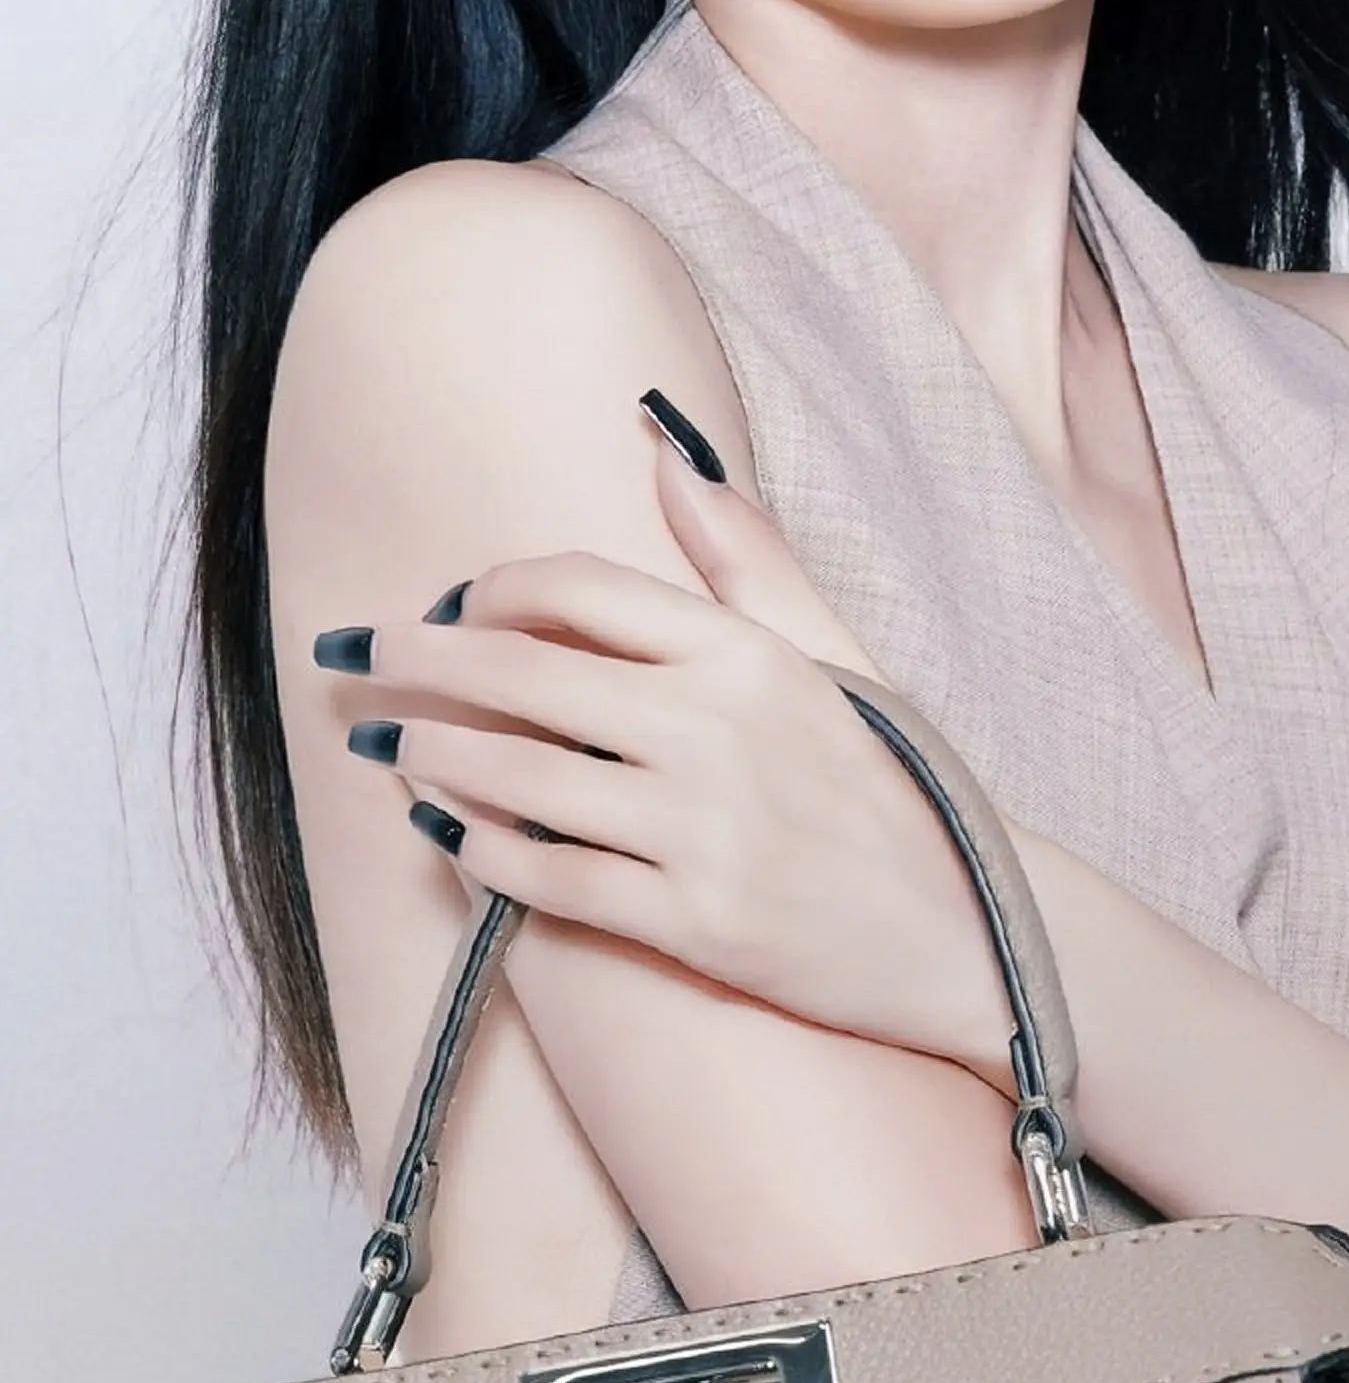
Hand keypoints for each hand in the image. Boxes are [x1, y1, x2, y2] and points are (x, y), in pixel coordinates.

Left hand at [317, 416, 1006, 1079]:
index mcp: (748, 651)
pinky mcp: (692, 922)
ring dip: (430, 753)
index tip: (450, 604)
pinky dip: (481, 851)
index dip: (494, 588)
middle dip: (418, 659)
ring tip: (385, 744)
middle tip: (351, 656)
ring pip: (517, 776)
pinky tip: (446, 833)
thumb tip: (669, 449)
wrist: (963, 933)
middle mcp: (719, 729)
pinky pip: (548, 879)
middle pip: (523, 672)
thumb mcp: (834, 653)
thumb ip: (746, 554)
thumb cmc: (888, 787)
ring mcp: (703, 829)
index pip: (582, 587)